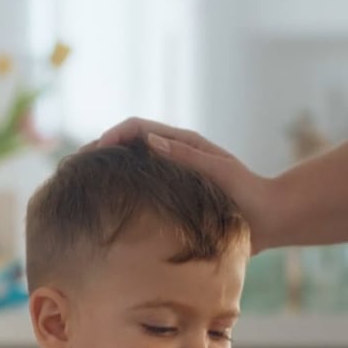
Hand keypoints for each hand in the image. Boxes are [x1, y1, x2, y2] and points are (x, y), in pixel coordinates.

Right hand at [90, 118, 280, 250]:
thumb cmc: (248, 193)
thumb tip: (148, 141)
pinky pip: (144, 192)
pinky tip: (110, 210)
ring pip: (133, 168)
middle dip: (102, 152)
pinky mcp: (176, 199)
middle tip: (76, 169)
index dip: (112, 135)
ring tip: (84, 187)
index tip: (95, 152)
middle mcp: (175, 156)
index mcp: (183, 143)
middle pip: (128, 145)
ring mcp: (174, 177)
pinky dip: (124, 194)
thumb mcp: (217, 171)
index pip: (137, 128)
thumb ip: (185, 157)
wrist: (271, 218)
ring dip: (109, 172)